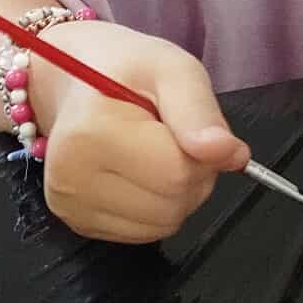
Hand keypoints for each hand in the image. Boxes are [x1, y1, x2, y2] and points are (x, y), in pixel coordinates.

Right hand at [27, 23, 250, 243]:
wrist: (72, 80)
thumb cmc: (124, 70)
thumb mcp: (171, 69)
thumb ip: (200, 112)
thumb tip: (231, 155)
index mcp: (91, 134)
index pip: (177, 173)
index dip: (202, 154)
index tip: (190, 127)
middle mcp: (71, 179)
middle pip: (171, 206)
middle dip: (192, 175)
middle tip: (174, 138)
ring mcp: (71, 206)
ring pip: (162, 226)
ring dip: (177, 195)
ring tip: (156, 154)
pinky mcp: (77, 223)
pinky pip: (144, 234)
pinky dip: (156, 208)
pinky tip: (141, 174)